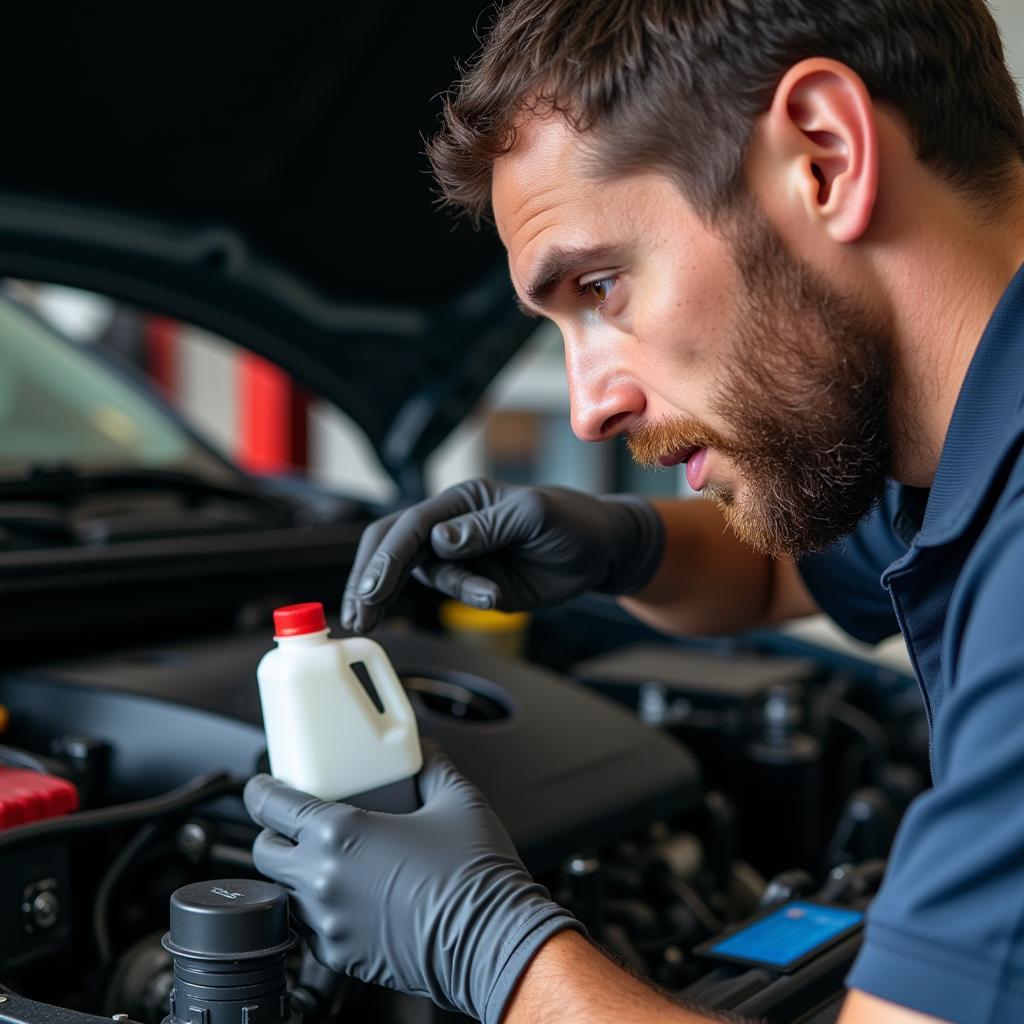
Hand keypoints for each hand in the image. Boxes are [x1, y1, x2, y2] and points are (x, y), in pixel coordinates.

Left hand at [243, 748, 582, 1023]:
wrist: (492, 939)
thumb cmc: (475, 874)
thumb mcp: (457, 798)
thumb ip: (430, 765)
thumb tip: (422, 749)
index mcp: (342, 834)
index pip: (272, 806)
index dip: (261, 791)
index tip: (263, 786)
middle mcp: (322, 879)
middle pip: (264, 851)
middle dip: (274, 833)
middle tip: (296, 823)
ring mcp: (328, 921)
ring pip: (283, 891)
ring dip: (295, 872)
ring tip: (328, 859)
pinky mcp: (340, 955)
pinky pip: (308, 927)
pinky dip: (318, 908)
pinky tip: (350, 894)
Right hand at [342, 478, 663, 632]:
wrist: (601, 551)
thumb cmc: (572, 521)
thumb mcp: (535, 516)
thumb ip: (487, 527)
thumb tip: (441, 540)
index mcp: (461, 500)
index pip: (411, 525)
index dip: (388, 557)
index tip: (372, 589)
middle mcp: (451, 525)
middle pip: (394, 548)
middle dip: (372, 581)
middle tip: (358, 616)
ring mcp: (460, 556)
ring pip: (422, 575)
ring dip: (450, 592)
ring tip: (490, 596)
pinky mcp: (473, 581)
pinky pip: (453, 593)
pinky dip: (465, 598)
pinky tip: (493, 598)